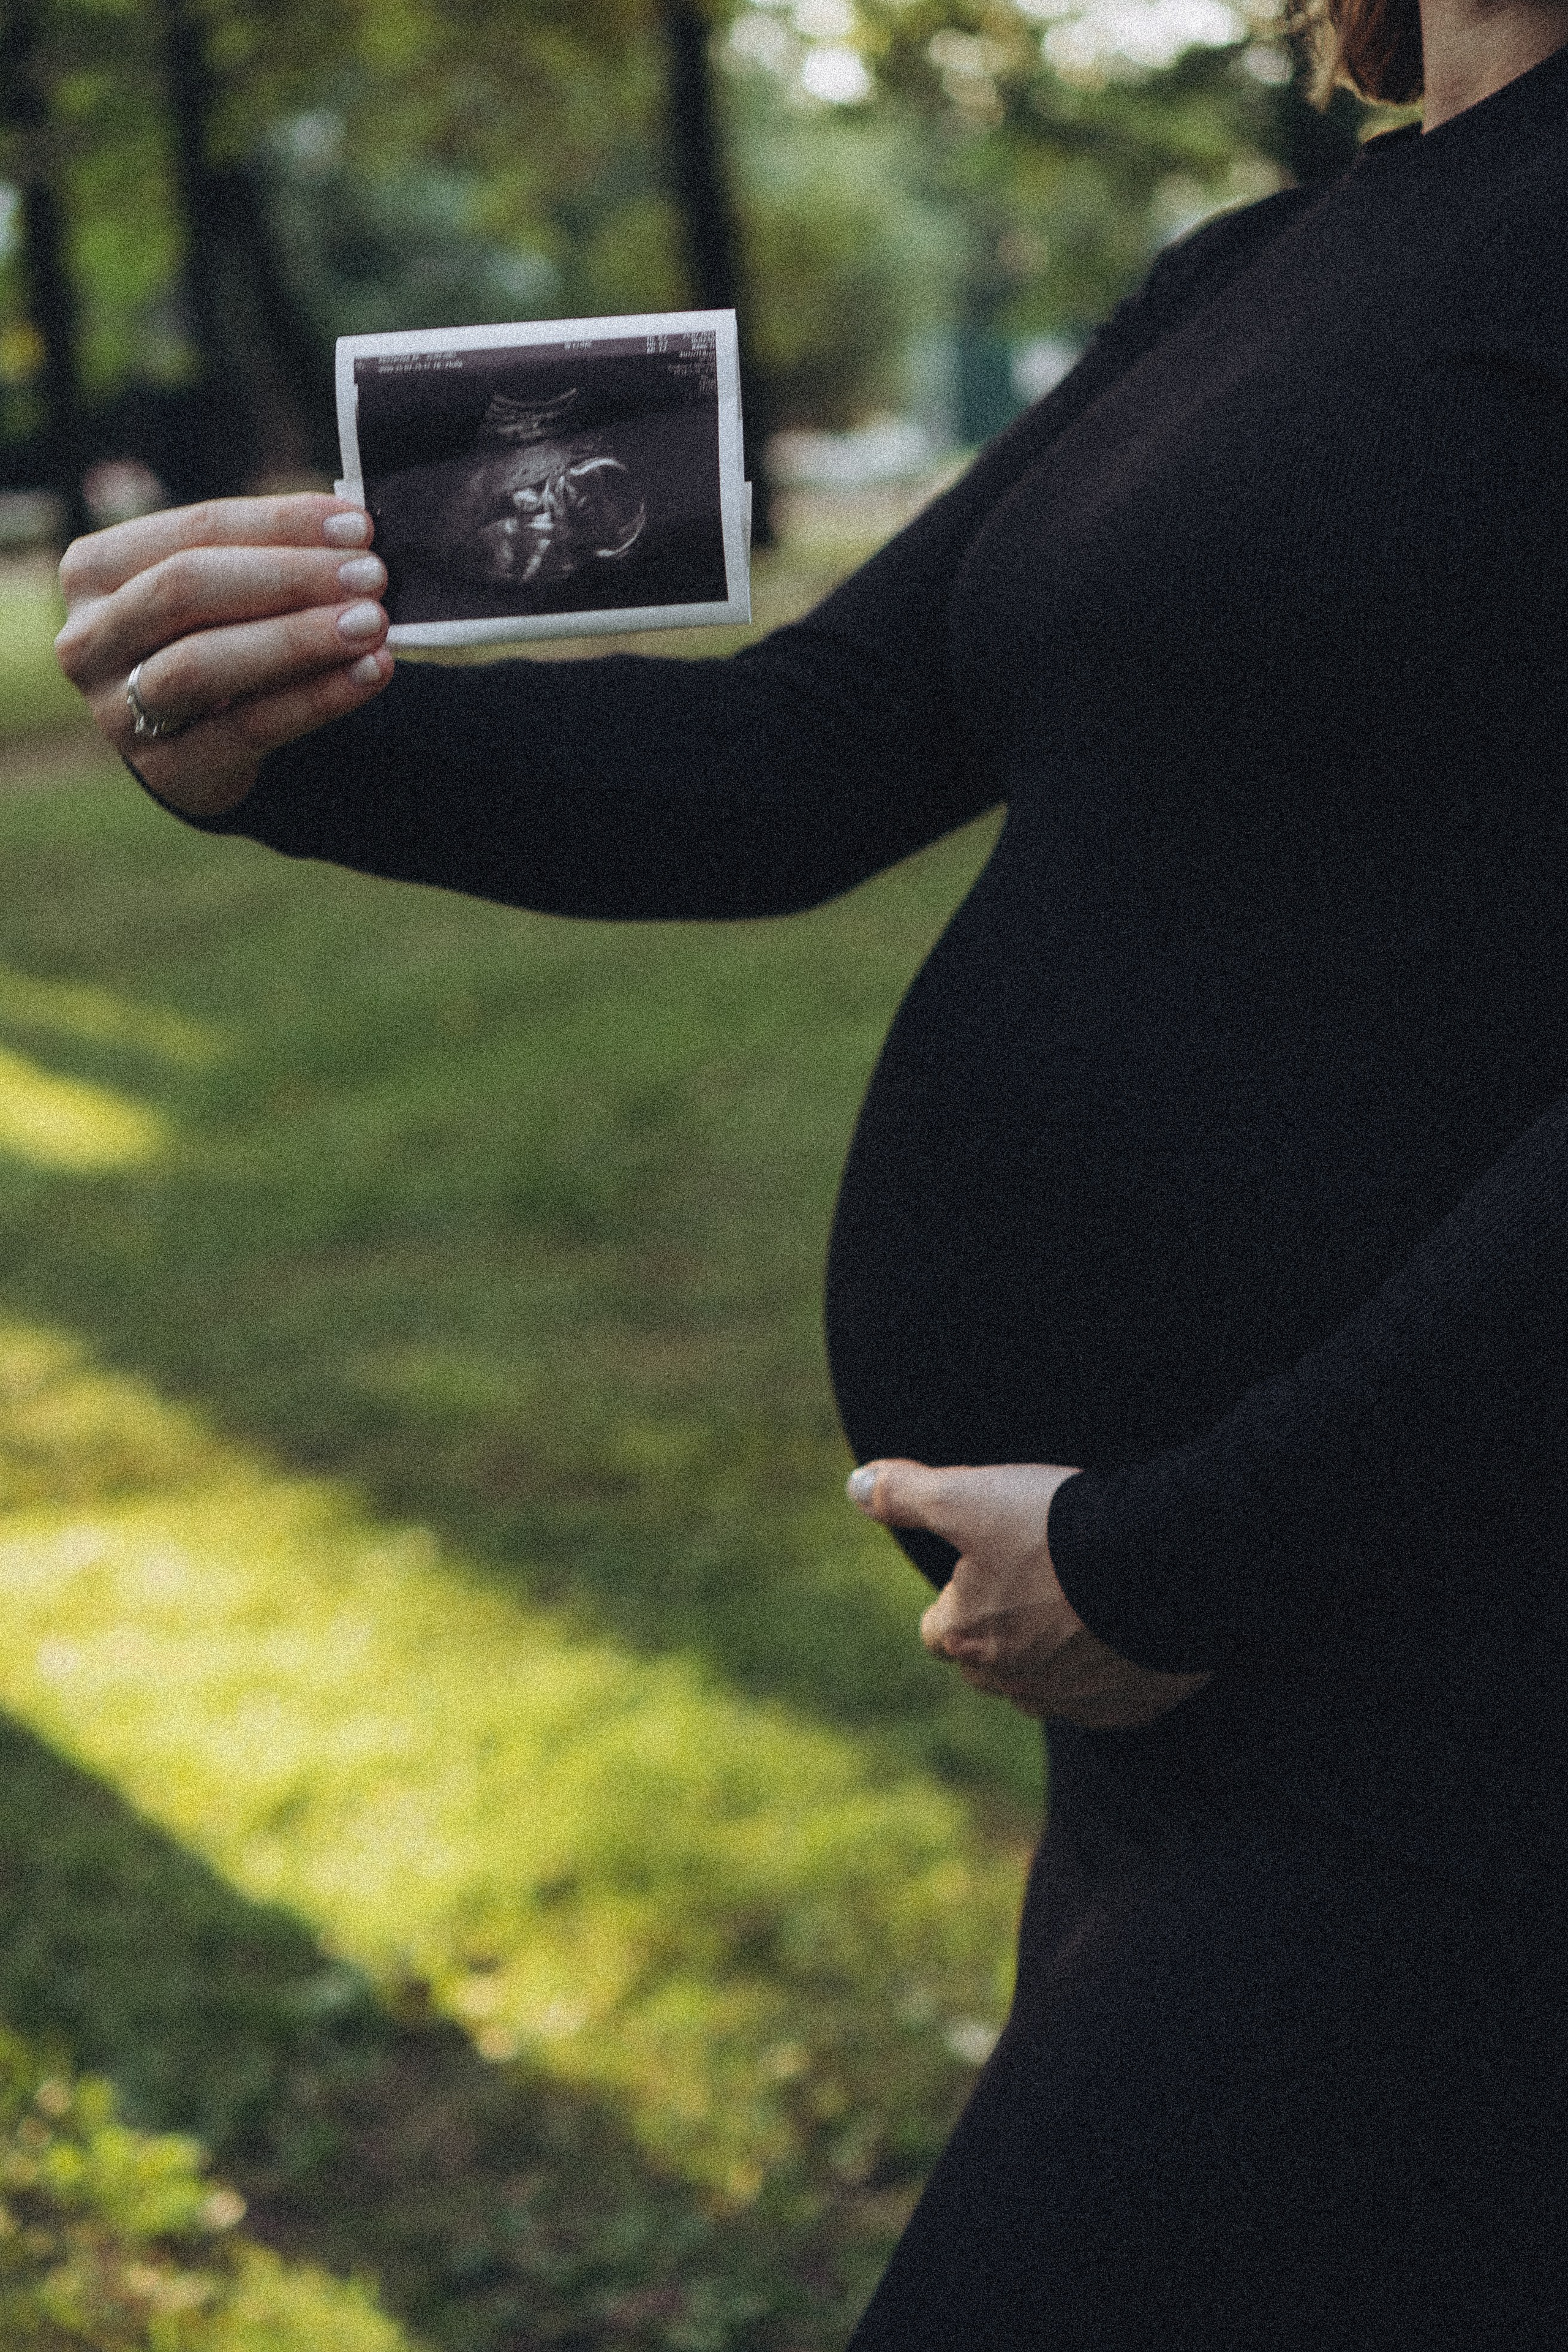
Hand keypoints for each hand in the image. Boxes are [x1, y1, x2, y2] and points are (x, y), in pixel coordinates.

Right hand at [54, 494, 395, 818]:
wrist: (193, 743)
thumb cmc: (215, 639)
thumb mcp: (224, 593)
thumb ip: (267, 559)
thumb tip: (355, 531)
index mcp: (96, 570)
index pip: (194, 530)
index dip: (280, 524)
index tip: (359, 526)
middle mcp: (90, 638)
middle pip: (186, 589)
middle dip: (288, 578)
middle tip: (370, 575)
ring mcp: (118, 710)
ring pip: (203, 663)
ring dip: (298, 638)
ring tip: (373, 624)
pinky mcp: (166, 768)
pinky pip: (248, 727)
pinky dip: (316, 698)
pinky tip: (368, 674)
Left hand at [847, 1458, 1213, 1728]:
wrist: (1164, 1564)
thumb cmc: (1056, 1529)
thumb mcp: (969, 1496)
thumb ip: (907, 1494)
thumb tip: (854, 1487)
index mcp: (968, 1639)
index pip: (938, 1630)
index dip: (955, 1597)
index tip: (980, 1566)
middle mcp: (1015, 1684)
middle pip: (988, 1665)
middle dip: (1000, 1633)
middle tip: (1033, 1580)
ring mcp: (1075, 1702)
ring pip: (1046, 1685)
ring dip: (1054, 1654)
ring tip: (1081, 1602)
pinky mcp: (1130, 1708)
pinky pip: (1107, 1697)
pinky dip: (1109, 1671)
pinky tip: (1125, 1629)